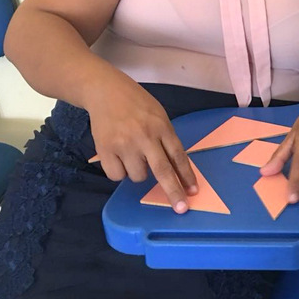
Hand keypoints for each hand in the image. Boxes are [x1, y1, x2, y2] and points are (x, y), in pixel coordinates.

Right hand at [86, 79, 196, 212]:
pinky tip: (119, 157)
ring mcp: (124, 144)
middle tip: (181, 208)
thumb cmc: (137, 104)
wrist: (105, 91)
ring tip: (133, 155)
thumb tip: (176, 169)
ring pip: (138, 176)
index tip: (193, 192)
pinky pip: (116, 176)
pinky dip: (119, 172)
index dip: (187, 176)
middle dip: (173, 192)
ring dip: (139, 173)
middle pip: (162, 170)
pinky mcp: (105, 149)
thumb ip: (166, 139)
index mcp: (161, 126)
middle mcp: (144, 136)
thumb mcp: (159, 115)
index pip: (178, 156)